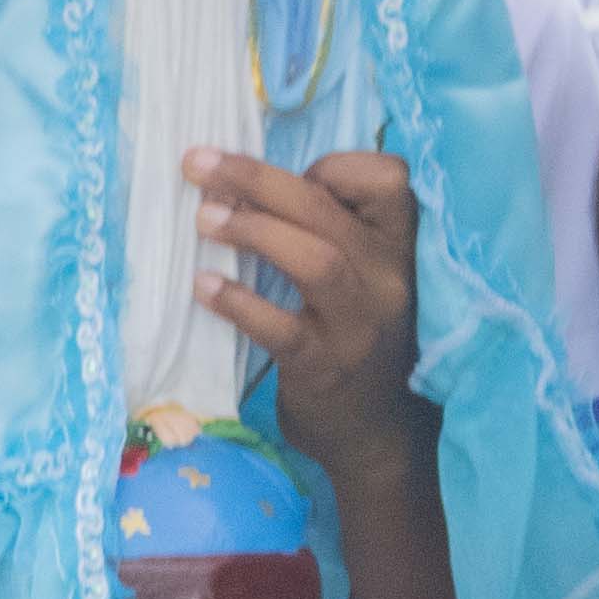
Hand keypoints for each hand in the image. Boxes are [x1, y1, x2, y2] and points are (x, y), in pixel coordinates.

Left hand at [188, 144, 424, 476]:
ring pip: (317, 260)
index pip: (387, 179)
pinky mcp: (328, 369)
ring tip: (203, 219)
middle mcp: (390, 279)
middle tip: (198, 164)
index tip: (288, 177)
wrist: (378, 433)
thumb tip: (239, 185)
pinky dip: (240, 302)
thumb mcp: (365, 277)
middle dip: (257, 179)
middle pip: (328, 210)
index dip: (331, 166)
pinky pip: (283, 329)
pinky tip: (204, 287)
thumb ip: (331, 230)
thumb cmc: (358, 337)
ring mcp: (361, 327)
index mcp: (401, 247)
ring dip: (253, 231)